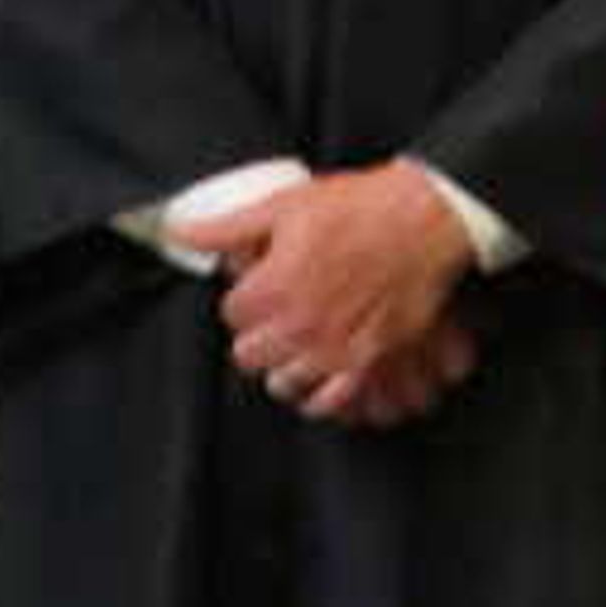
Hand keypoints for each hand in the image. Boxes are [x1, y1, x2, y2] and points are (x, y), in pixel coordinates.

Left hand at [200, 163, 477, 424]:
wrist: (424, 221)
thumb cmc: (360, 208)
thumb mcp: (285, 205)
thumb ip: (228, 227)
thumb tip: (181, 231)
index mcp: (273, 288)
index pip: (231, 314)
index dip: (244, 297)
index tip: (260, 286)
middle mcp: (298, 326)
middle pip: (249, 354)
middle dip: (257, 332)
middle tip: (277, 313)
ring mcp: (332, 350)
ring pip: (282, 382)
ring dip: (283, 364)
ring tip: (296, 343)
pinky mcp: (366, 363)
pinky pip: (327, 401)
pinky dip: (318, 394)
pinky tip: (318, 375)